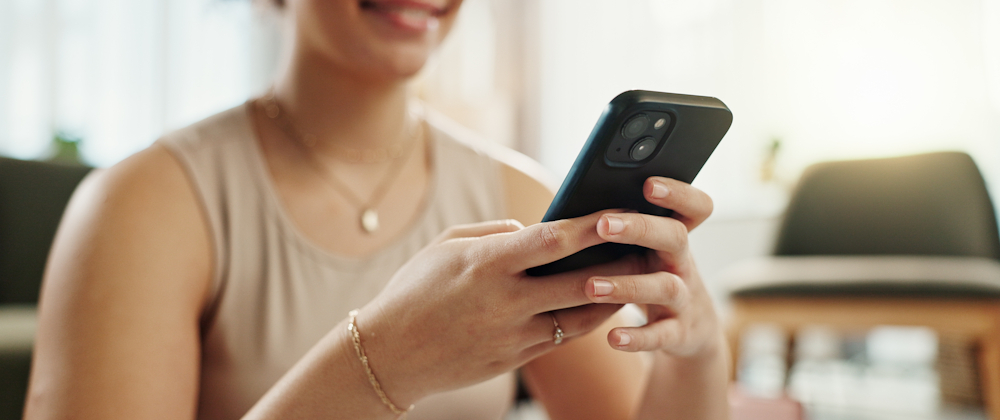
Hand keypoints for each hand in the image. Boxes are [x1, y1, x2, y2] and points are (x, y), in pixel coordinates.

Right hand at [355, 215, 639, 406]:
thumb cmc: (414, 290)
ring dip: (613, 296)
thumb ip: (495, 233)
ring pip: (581, 317)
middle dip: (619, 264)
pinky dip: (586, 320)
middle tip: (650, 247)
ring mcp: (513, 335)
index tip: (621, 210)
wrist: (390, 355)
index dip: (592, 226)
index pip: (551, 240)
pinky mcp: (516, 359)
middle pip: (579, 283)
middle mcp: (505, 301)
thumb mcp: (447, 245)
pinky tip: (603, 304)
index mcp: (487, 263)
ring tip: (637, 276)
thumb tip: (534, 229)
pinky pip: (563, 337)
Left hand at [584, 176, 722, 357]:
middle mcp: (683, 263)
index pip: (694, 207)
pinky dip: (638, 337)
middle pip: (675, 237)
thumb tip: (568, 210)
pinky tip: (612, 338)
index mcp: (674, 236)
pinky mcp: (678, 334)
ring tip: (592, 286)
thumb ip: (619, 229)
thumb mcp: (643, 251)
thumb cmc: (647, 275)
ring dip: (628, 285)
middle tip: (604, 224)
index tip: (648, 184)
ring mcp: (684, 299)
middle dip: (641, 228)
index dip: (679, 193)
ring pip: (665, 287)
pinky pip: (661, 335)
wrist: (686, 330)